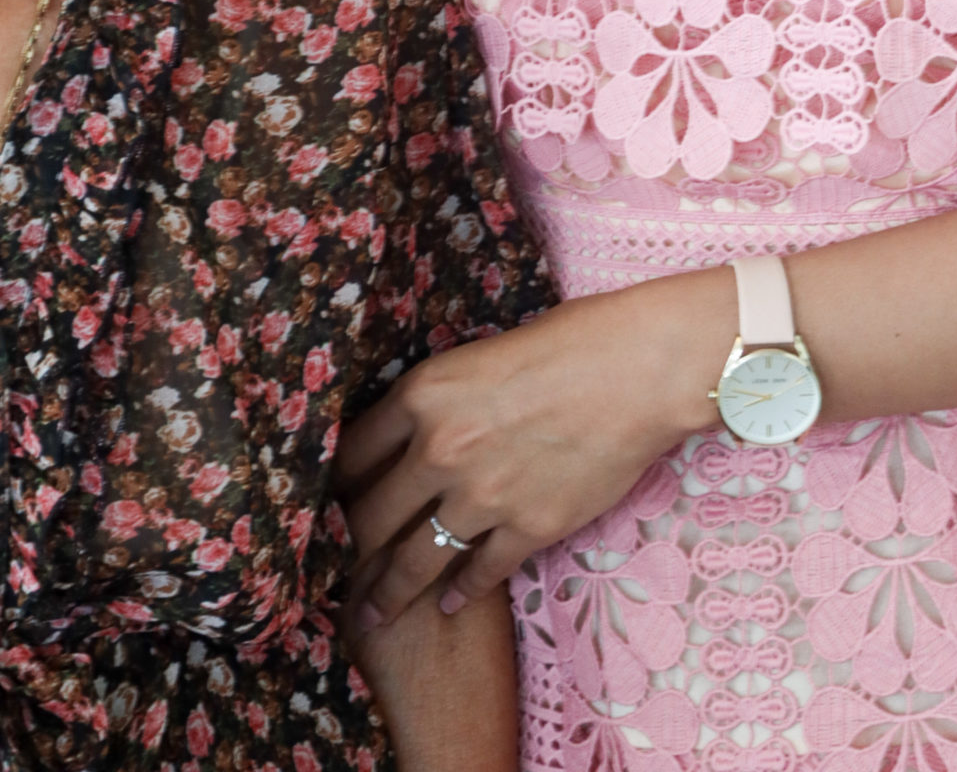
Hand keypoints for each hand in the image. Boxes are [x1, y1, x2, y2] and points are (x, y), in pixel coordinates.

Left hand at [339, 265, 734, 625]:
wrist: (637, 369)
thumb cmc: (567, 343)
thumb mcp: (477, 356)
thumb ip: (439, 400)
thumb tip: (414, 434)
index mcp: (423, 395)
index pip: (353, 452)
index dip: (331, 486)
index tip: (319, 507)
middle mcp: (441, 449)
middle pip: (371, 515)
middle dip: (346, 550)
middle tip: (328, 574)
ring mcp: (483, 496)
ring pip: (416, 559)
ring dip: (388, 593)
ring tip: (371, 614)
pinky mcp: (528, 528)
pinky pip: (481, 572)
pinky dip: (462, 593)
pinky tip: (450, 606)